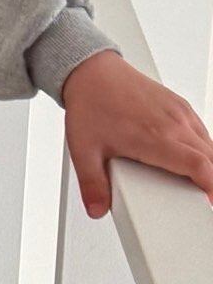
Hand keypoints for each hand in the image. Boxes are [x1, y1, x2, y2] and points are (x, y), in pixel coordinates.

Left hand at [62, 50, 212, 217]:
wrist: (92, 73)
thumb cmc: (91, 106)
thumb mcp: (84, 151)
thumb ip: (93, 185)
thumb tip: (97, 209)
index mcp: (155, 137)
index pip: (197, 164)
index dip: (210, 185)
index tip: (212, 199)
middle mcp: (174, 123)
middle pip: (209, 157)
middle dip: (211, 180)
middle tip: (205, 198)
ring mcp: (179, 112)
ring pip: (208, 143)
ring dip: (208, 163)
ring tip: (199, 181)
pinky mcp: (179, 105)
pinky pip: (201, 130)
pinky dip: (202, 147)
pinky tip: (190, 157)